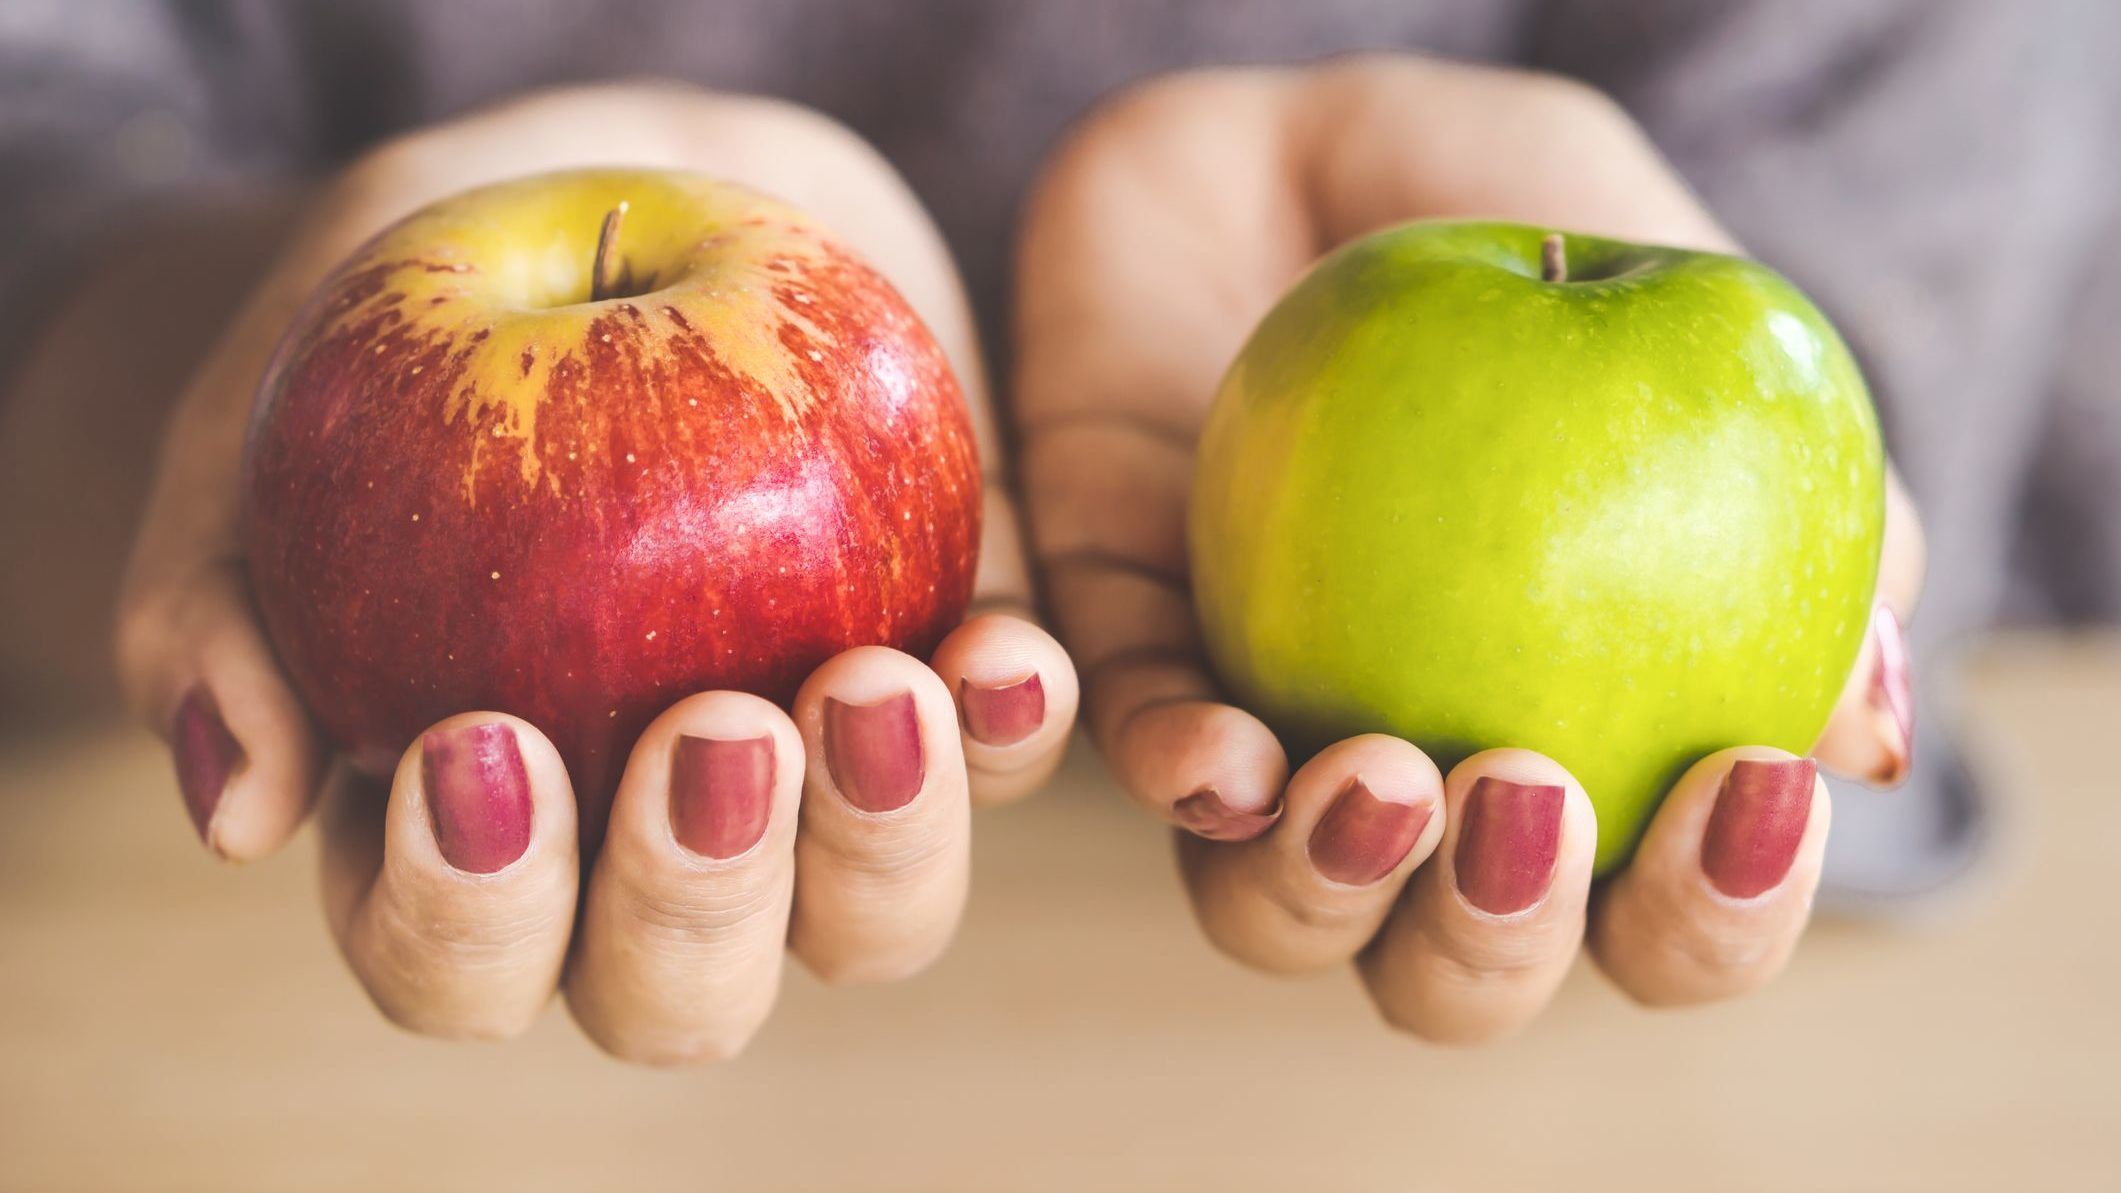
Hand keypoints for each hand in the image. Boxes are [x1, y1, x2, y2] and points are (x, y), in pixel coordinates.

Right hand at [116, 84, 1077, 1061]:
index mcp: (471, 832)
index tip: (482, 745)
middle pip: (677, 993)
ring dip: (882, 840)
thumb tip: (235, 808)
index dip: (467, 912)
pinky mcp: (952, 691)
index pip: (453, 958)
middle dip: (693, 902)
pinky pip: (1011, 760)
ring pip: (866, 920)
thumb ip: (222, 587)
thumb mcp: (290, 389)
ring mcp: (818, 790)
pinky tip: (1006, 650)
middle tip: (711, 735)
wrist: (629, 192)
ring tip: (873, 687)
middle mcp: (649, 852)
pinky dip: (1018, 725)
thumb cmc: (420, 304)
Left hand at [1014, 57, 1923, 1039]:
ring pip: (1272, 911)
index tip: (1751, 781)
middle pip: (1455, 970)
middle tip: (1535, 796)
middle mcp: (1413, 773)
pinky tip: (1222, 758)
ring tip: (1389, 778)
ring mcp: (1259, 722)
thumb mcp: (1691, 318)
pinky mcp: (1118, 644)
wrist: (1289, 136)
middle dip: (1501, 942)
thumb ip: (1809, 499)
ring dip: (1328, 887)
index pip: (1661, 912)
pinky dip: (1172, 769)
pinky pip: (1123, 747)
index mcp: (1573, 739)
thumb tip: (1872, 726)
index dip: (1716, 909)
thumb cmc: (1510, 227)